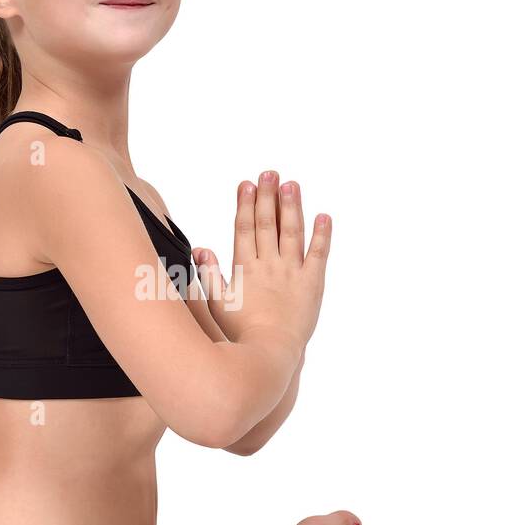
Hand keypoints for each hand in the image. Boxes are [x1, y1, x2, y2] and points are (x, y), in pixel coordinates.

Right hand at [193, 172, 330, 350]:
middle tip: (269, 173)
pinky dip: (323, 235)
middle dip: (267, 196)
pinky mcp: (312, 283)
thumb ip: (208, 273)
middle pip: (268, 223)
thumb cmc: (241, 331)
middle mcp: (269, 264)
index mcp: (246, 268)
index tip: (246, 184)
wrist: (270, 351)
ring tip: (292, 184)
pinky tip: (324, 216)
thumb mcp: (216, 303)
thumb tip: (201, 247)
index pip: (244, 228)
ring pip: (292, 232)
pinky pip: (319, 254)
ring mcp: (292, 272)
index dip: (245, 205)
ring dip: (292, 206)